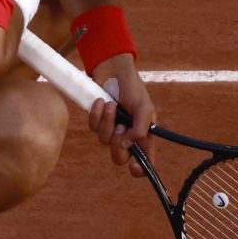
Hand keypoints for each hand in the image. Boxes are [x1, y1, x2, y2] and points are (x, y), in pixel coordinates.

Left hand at [85, 53, 153, 177]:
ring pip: (104, 141)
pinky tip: (101, 102)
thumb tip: (128, 145)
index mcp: (144, 135)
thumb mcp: (143, 106)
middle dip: (117, 144)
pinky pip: (93, 128)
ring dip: (107, 122)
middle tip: (120, 127)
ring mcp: (112, 129)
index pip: (144, 160)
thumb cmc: (132, 87)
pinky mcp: (98, 120)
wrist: (112, 69)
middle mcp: (128, 135)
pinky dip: (96, 115)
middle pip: (120, 157)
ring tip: (111, 105)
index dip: (140, 169)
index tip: (134, 167)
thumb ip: (141, 128)